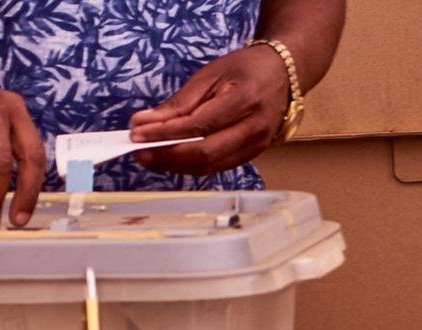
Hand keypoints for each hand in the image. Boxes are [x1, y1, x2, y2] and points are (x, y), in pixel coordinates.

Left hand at [129, 45, 289, 174]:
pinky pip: (216, 167)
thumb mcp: (209, 74)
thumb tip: (143, 122)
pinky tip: (170, 158)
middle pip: (204, 153)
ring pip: (209, 166)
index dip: (165, 134)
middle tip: (138, 151)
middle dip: (166, 155)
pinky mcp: (251, 155)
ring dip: (174, 164)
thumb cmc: (245, 69)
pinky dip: (189, 165)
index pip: (198, 126)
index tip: (137, 134)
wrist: (283, 73)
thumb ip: (178, 103)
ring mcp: (256, 146)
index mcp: (245, 100)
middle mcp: (254, 128)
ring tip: (148, 156)